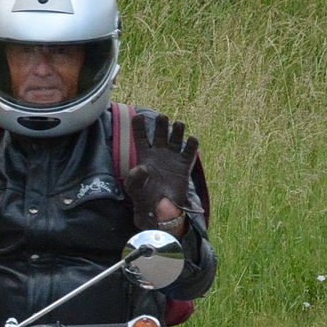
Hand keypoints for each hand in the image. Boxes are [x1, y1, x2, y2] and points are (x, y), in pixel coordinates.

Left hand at [123, 113, 198, 235]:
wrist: (159, 210)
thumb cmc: (143, 198)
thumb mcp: (134, 188)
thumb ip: (135, 178)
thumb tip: (141, 168)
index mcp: (144, 156)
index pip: (141, 137)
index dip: (140, 127)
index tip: (138, 116)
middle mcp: (159, 153)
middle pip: (160, 134)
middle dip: (161, 124)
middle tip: (162, 117)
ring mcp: (172, 158)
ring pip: (175, 139)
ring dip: (177, 130)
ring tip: (178, 124)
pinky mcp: (184, 166)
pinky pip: (189, 153)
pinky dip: (192, 145)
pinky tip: (192, 139)